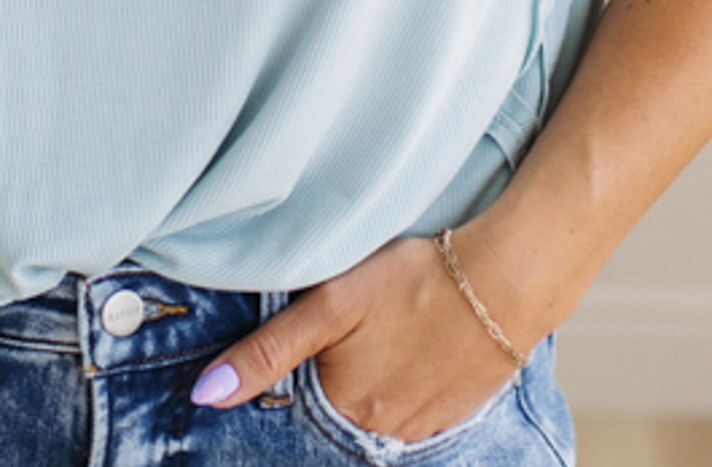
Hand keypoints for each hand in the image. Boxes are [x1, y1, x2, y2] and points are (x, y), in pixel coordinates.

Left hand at [189, 234, 524, 443]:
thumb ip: (267, 352)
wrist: (505, 281)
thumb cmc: (414, 280)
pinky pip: (412, 407)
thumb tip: (206, 395)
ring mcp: (420, 427)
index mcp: (343, 406)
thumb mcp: (331, 305)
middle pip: (338, 405)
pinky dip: (406, 380)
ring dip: (373, 376)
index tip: (319, 335)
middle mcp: (378, 430)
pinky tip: (415, 343)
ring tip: (389, 329)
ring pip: (375, 407)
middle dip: (337, 371)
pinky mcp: (453, 414)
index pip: (298, 399)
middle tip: (361, 324)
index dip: (300, 365)